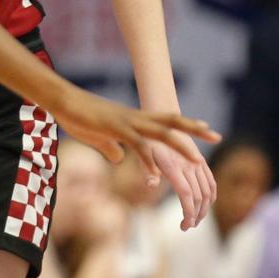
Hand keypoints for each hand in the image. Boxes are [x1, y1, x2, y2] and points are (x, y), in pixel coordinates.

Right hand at [51, 85, 219, 176]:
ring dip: (180, 146)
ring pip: (160, 132)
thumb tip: (120, 159)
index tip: (207, 129)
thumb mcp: (99, 137)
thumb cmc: (78, 117)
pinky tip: (155, 177)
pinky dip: (148, 161)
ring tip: (197, 160)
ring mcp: (127, 122)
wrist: (62, 101)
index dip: (187, 125)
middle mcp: (135, 118)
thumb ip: (112, 147)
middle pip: (171, 121)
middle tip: (216, 135)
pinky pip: (137, 145)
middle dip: (194, 129)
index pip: (166, 120)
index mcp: (134, 119)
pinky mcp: (115, 128)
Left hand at [148, 133, 215, 229]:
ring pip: (208, 191)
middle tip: (187, 226)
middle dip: (195, 215)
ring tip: (195, 220)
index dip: (188, 212)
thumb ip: (147, 170)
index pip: (186, 194)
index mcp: (173, 164)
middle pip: (198, 196)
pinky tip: (206, 205)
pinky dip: (212, 196)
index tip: (185, 226)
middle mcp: (188, 164)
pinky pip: (211, 181)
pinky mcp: (201, 160)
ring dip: (204, 209)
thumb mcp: (141, 152)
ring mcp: (196, 162)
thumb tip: (152, 185)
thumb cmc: (146, 139)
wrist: (161, 118)